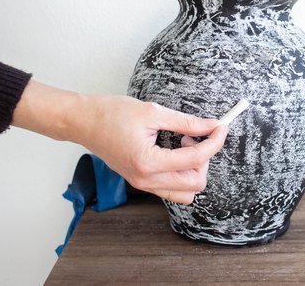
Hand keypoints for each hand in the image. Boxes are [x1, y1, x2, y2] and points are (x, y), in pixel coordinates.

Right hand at [12, 80, 227, 203]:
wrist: (83, 122)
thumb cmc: (111, 113)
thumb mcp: (152, 112)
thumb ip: (186, 122)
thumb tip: (211, 125)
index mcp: (148, 162)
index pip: (195, 159)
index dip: (214, 142)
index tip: (221, 127)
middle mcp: (146, 180)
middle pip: (195, 184)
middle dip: (205, 159)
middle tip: (198, 135)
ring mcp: (143, 184)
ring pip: (185, 192)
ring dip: (194, 169)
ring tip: (184, 143)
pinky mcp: (141, 182)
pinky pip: (172, 188)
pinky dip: (182, 172)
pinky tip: (175, 149)